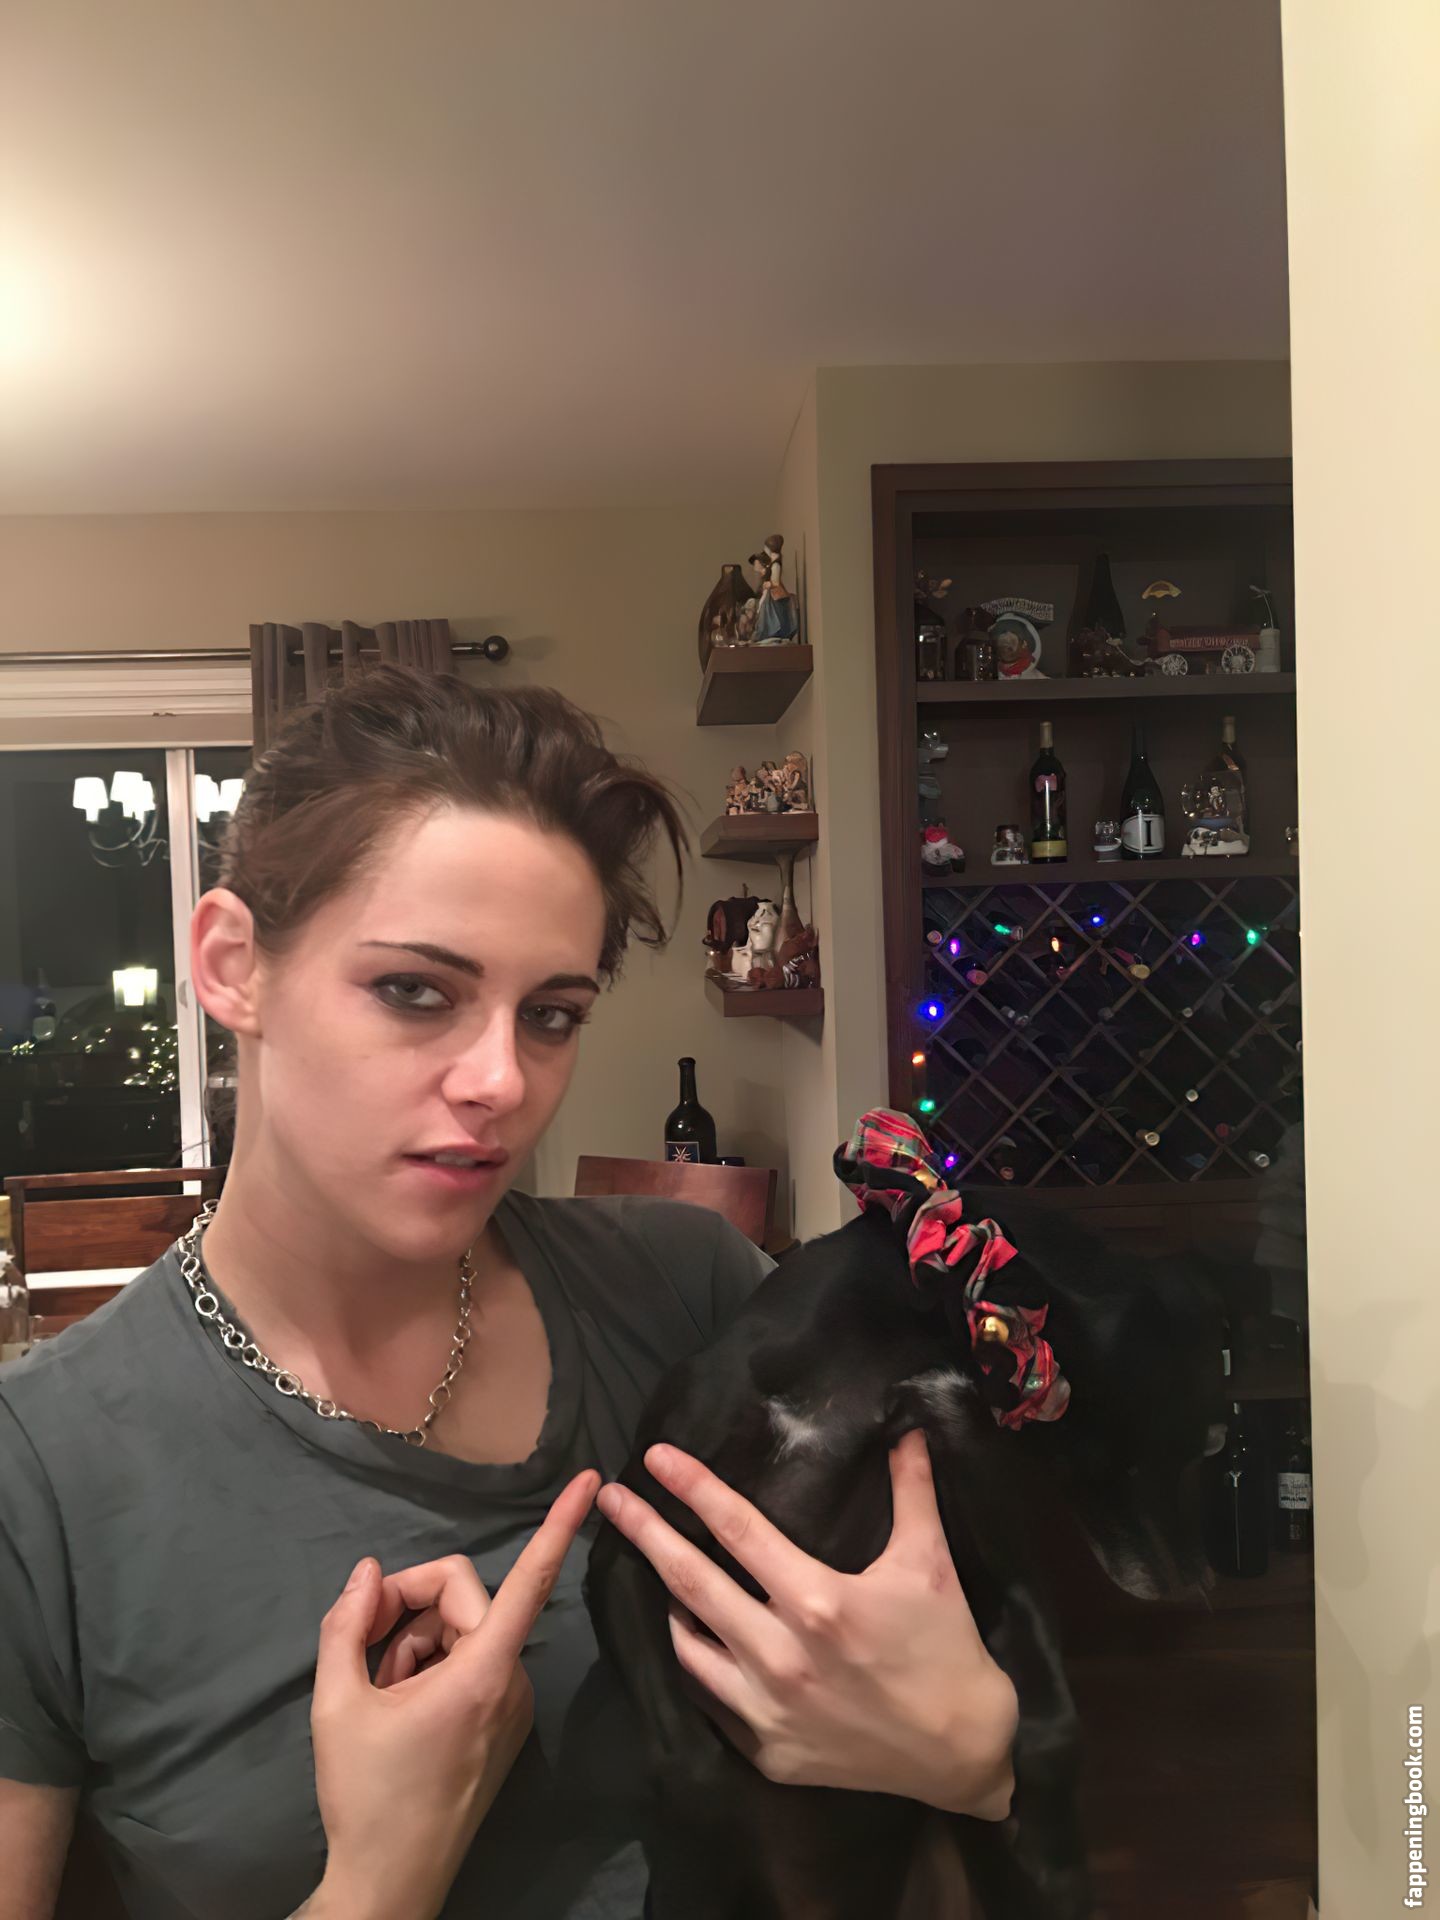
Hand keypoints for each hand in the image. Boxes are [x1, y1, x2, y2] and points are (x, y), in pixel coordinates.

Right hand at [307, 1469, 598, 1919]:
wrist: (390, 1881)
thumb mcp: (336, 1704)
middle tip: (361, 1644)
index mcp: (481, 1672)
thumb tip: (368, 1572)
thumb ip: (347, 1625)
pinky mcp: (504, 1722)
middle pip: (463, 1598)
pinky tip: (399, 1704)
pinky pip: (470, 1661)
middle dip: (409, 1609)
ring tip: (378, 1691)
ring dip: (415, 1644)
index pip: (530, 1581)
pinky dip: (431, 1667)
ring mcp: (512, 1704)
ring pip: (462, 1630)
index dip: (560, 1526)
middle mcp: (511, 1681)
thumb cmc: (365, 1795)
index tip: (593, 1481)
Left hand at [596, 1432, 1015, 1819]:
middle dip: (644, 1533)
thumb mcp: (931, 1562)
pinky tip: (697, 1636)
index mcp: (816, 1601)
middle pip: (690, 1581)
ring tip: (658, 1569)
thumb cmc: (946, 1648)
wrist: (962, 1753)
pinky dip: (698, 1659)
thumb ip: (912, 1491)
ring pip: (687, 1644)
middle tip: (610, 1499)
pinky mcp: (765, 1752)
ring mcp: (766, 1710)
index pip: (738, 1531)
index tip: (655, 1457)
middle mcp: (779, 1656)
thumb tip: (907, 1429)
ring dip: (667, 1600)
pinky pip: (711, 1697)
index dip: (693, 1488)